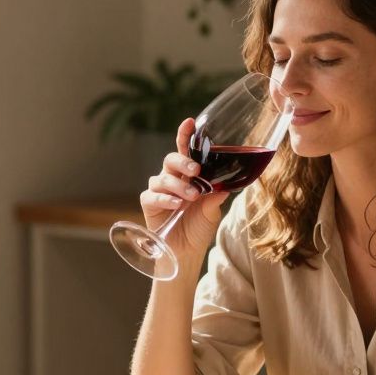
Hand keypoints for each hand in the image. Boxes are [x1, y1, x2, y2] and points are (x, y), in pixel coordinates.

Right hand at [139, 119, 230, 261]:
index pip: (185, 150)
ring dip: (178, 185)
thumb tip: (226, 185)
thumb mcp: (212, 212)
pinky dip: (165, 198)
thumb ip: (216, 197)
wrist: (186, 252)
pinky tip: (176, 204)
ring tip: (191, 197)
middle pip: (171, 160)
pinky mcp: (148, 204)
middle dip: (183, 162)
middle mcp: (172, 178)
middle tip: (196, 171)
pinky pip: (152, 195)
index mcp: (188, 175)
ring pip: (163, 177)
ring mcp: (159, 190)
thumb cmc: (199, 228)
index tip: (190, 122)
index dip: (185, 135)